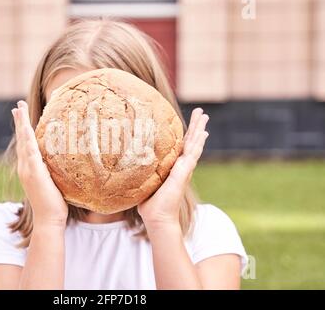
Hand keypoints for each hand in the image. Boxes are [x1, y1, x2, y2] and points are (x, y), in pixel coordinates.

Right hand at [12, 100, 67, 227]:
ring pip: (23, 142)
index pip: (25, 145)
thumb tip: (65, 161)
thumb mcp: (54, 182)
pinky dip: (26, 138)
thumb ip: (54, 170)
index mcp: (29, 169)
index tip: (21, 115)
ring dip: (21, 125)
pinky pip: (29, 152)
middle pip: (21, 140)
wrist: (49, 219)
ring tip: (19, 109)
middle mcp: (25, 167)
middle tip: (17, 105)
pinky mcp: (34, 173)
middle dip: (19, 122)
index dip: (23, 130)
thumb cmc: (55, 203)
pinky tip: (26, 128)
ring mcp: (27, 170)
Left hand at [138, 108, 208, 228]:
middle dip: (195, 126)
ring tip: (205, 116)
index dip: (185, 135)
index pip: (180, 147)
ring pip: (194, 145)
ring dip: (199, 129)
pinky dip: (199, 142)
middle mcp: (181, 167)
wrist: (157, 217)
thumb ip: (140, 173)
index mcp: (173, 168)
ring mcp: (184, 169)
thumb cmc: (149, 204)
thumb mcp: (144, 183)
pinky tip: (203, 132)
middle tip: (201, 112)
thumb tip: (124, 166)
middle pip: (190, 142)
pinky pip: (193, 153)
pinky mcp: (184, 172)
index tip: (188, 123)